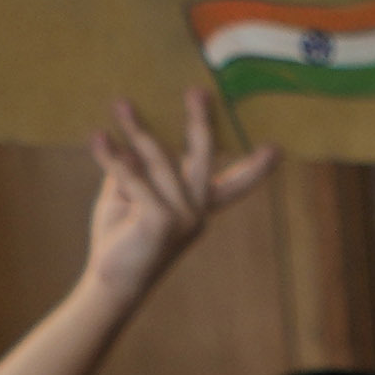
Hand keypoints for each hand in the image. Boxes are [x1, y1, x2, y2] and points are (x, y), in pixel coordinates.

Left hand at [80, 84, 252, 308]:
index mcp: (197, 208)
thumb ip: (136, 169)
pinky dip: (112, 158)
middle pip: (203, 158)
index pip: (232, 185)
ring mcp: (183, 217)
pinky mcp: (161, 220)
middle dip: (200, 123)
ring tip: (121, 104)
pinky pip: (133, 177)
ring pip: (159, 160)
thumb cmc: (121, 239)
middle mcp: (197, 212)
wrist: (110, 283)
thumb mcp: (130, 197)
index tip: (277, 150)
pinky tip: (98, 139)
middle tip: (198, 91)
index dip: (255, 167)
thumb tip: (132, 138)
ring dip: (137, 130)